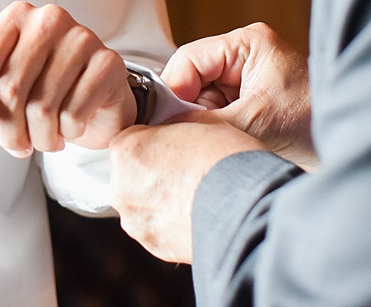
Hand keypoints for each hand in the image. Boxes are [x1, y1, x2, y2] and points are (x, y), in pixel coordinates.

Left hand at [0, 1, 132, 159]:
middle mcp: (49, 18)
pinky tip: (71, 129)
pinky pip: (74, 113)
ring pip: (42, 107)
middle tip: (18, 148)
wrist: (97, 100)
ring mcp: (83, 37)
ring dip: (40, 139)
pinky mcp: (109, 62)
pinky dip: (68, 134)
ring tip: (46, 139)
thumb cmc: (41, 91)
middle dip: (9, 132)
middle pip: (10, 89)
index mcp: (15, 17)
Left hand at [111, 112, 266, 262]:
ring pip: (144, 204)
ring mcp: (137, 221)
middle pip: (133, 174)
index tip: (173, 147)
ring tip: (196, 196)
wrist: (248, 206)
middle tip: (187, 172)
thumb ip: (170, 132)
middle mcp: (122, 188)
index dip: (155, 141)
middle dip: (154, 173)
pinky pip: (159, 229)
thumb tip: (171, 139)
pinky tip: (197, 214)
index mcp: (125, 151)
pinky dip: (174, 224)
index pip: (130, 139)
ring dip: (163, 201)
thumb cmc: (226, 161)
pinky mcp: (155, 246)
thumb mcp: (196, 124)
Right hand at [163, 22, 316, 168]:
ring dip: (206, 126)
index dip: (175, 92)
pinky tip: (230, 146)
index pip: (188, 60)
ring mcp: (248, 81)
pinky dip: (218, 134)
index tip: (169, 123)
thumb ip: (205, 124)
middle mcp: (245, 57)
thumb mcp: (254, 122)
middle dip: (191, 112)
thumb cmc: (318, 122)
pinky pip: (217, 117)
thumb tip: (163, 133)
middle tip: (198, 139)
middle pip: (191, 81)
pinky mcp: (252, 104)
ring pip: (202, 102)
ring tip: (224, 144)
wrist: (357, 143)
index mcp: (247, 43)